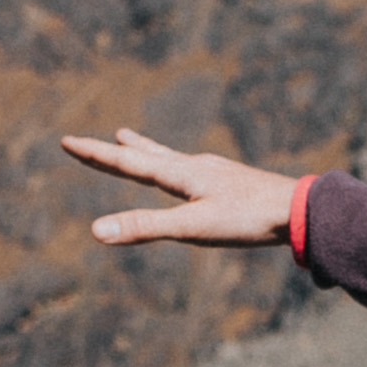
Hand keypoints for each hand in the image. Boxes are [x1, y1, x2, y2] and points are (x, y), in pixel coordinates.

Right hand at [63, 126, 301, 248]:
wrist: (300, 210)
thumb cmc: (246, 218)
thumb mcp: (191, 227)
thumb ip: (144, 227)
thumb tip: (95, 230)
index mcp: (180, 174)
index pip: (127, 163)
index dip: (94, 154)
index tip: (66, 140)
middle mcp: (194, 166)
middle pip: (146, 155)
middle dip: (116, 149)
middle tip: (95, 136)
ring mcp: (214, 173)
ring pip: (169, 158)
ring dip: (144, 149)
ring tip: (129, 138)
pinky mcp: (231, 183)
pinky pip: (192, 170)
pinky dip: (173, 165)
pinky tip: (188, 171)